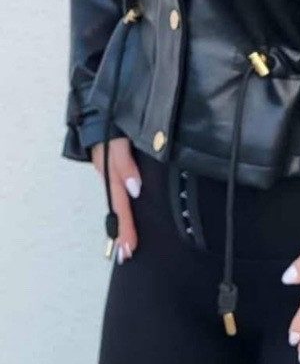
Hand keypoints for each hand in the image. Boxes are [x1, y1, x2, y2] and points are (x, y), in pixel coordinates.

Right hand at [90, 137, 141, 263]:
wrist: (100, 108)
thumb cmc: (111, 125)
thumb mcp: (118, 144)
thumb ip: (125, 166)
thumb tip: (134, 190)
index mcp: (112, 174)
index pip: (121, 207)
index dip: (125, 228)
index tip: (129, 249)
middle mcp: (112, 176)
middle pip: (118, 209)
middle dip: (122, 232)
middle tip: (126, 255)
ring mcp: (112, 172)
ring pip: (118, 202)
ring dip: (122, 223)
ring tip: (125, 244)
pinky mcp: (117, 165)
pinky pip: (119, 191)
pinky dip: (123, 207)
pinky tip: (128, 213)